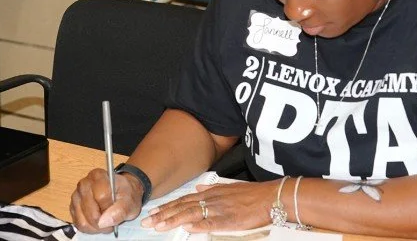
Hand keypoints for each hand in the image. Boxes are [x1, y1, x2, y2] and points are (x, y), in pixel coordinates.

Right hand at [70, 168, 143, 233]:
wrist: (120, 194)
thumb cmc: (125, 195)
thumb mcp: (130, 201)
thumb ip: (120, 210)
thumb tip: (104, 221)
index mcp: (98, 176)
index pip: (101, 196)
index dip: (109, 208)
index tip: (115, 210)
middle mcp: (84, 184)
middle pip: (90, 210)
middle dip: (103, 221)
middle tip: (111, 222)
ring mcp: (77, 196)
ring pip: (83, 220)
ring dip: (96, 227)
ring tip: (105, 223)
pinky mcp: (73, 207)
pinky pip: (78, 224)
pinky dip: (89, 228)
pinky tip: (97, 224)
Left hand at [142, 181, 274, 233]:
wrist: (268, 197)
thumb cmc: (250, 194)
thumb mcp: (228, 188)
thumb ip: (211, 190)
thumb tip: (198, 190)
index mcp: (210, 194)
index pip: (183, 201)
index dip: (167, 207)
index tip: (153, 212)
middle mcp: (211, 200)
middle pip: (182, 207)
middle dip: (163, 215)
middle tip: (147, 221)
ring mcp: (218, 210)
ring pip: (191, 214)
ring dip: (173, 220)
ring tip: (159, 225)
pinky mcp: (228, 220)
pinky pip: (211, 223)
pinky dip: (198, 225)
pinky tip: (187, 227)